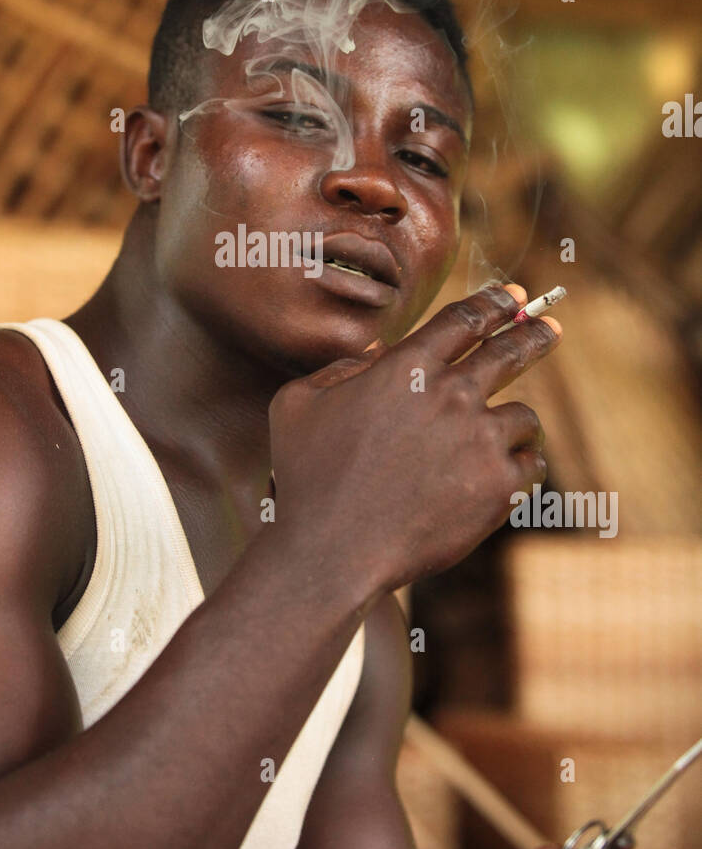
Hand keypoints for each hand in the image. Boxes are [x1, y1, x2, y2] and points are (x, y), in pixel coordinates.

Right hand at [268, 281, 561, 597]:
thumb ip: (339, 369)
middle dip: (535, 333)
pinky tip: (508, 473)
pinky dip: (521, 467)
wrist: (333, 551)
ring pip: (523, 417)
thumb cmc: (307, 477)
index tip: (511, 297)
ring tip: (509, 435)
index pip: (465, 320)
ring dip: (514, 424)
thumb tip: (376, 353)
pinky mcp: (498, 488)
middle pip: (511, 350)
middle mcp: (452, 395)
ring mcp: (480, 441)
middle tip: (550, 328)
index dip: (493, 303)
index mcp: (407, 367)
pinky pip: (531, 465)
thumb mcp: (298, 404)